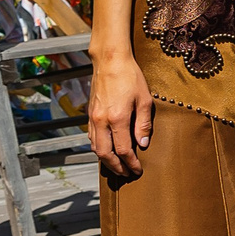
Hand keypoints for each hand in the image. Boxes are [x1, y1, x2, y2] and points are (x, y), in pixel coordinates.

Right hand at [87, 52, 152, 181]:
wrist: (110, 61)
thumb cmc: (130, 77)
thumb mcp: (145, 100)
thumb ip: (143, 124)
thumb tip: (143, 144)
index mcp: (117, 118)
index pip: (123, 150)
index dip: (131, 163)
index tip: (137, 170)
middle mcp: (101, 121)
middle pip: (105, 154)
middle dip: (116, 167)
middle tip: (126, 174)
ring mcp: (93, 118)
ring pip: (95, 147)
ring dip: (105, 160)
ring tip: (117, 166)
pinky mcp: (89, 114)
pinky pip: (91, 137)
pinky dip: (98, 147)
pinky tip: (107, 150)